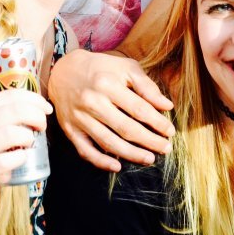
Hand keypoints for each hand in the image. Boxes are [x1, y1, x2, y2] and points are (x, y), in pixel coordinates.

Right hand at [0, 88, 51, 207]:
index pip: (10, 95)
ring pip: (11, 132)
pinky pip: (3, 161)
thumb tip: (32, 114)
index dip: (34, 98)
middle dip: (36, 116)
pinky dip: (18, 159)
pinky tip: (20, 159)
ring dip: (28, 137)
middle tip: (41, 127)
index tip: (46, 108)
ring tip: (29, 144)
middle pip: (15, 110)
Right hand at [47, 48, 173, 171]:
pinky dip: (101, 161)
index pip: (139, 109)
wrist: (63, 71)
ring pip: (108, 142)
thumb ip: (147, 86)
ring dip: (131, 154)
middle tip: (166, 148)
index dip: (157, 123)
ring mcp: (80, 118)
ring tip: (149, 159)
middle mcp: (92, 102)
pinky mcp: (70, 130)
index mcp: (108, 84)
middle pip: (126, 128)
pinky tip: (118, 166)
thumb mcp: (125, 68)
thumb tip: (167, 106)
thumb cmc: (101, 69)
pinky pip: (85, 151)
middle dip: (149, 141)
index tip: (170, 131)